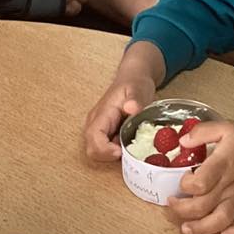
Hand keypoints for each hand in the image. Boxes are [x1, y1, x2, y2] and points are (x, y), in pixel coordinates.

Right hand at [83, 45, 161, 161]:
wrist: (133, 78)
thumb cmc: (135, 83)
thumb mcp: (140, 89)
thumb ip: (136, 99)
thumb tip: (131, 108)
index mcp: (102, 113)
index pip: (94, 137)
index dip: (106, 150)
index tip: (123, 151)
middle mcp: (95, 122)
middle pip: (93, 149)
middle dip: (110, 155)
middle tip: (129, 149)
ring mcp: (98, 128)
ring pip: (98, 151)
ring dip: (114, 154)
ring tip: (131, 144)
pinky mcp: (104, 132)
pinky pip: (105, 148)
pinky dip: (117, 151)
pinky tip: (129, 143)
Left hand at [167, 121, 233, 233]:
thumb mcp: (226, 127)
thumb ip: (202, 131)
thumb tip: (182, 141)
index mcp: (222, 164)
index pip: (199, 183)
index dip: (186, 185)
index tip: (183, 178)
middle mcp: (229, 185)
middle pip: (202, 206)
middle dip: (182, 210)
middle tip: (172, 204)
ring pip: (219, 221)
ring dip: (200, 228)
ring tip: (186, 229)